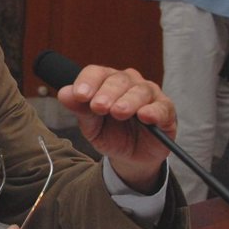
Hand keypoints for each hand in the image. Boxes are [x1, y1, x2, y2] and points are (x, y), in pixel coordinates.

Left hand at [55, 65, 173, 192]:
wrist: (130, 156)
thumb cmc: (110, 134)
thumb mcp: (91, 126)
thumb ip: (79, 109)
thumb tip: (63, 93)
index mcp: (107, 82)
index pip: (96, 72)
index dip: (87, 82)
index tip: (80, 96)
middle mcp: (129, 83)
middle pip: (118, 79)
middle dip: (107, 93)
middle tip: (98, 106)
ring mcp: (149, 94)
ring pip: (140, 90)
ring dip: (128, 101)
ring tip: (119, 112)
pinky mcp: (165, 111)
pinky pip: (161, 107)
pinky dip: (153, 111)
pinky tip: (145, 116)